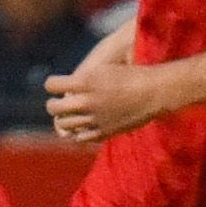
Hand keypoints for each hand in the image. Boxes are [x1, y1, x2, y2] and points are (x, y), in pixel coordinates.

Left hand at [44, 51, 163, 142]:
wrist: (153, 93)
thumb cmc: (131, 75)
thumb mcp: (104, 69)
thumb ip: (84, 78)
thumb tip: (68, 84)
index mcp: (85, 81)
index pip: (52, 85)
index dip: (52, 85)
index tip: (55, 85)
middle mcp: (87, 101)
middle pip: (54, 108)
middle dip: (52, 105)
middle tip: (54, 103)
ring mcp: (94, 118)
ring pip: (65, 124)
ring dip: (62, 119)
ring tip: (65, 116)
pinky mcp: (103, 132)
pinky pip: (80, 137)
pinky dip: (77, 133)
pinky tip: (80, 127)